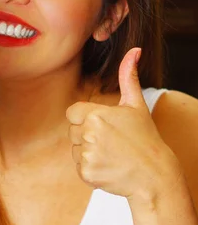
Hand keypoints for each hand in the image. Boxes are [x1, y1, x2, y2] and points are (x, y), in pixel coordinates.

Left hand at [66, 48, 177, 200]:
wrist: (153, 174)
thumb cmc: (145, 137)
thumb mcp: (136, 105)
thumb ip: (128, 77)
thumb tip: (134, 50)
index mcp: (96, 115)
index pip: (72, 112)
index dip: (85, 118)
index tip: (103, 125)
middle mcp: (88, 134)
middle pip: (72, 131)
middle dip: (86, 135)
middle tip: (111, 141)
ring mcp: (86, 154)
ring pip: (74, 149)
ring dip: (88, 152)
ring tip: (111, 154)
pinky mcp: (86, 173)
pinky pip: (78, 167)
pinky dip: (90, 168)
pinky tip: (108, 166)